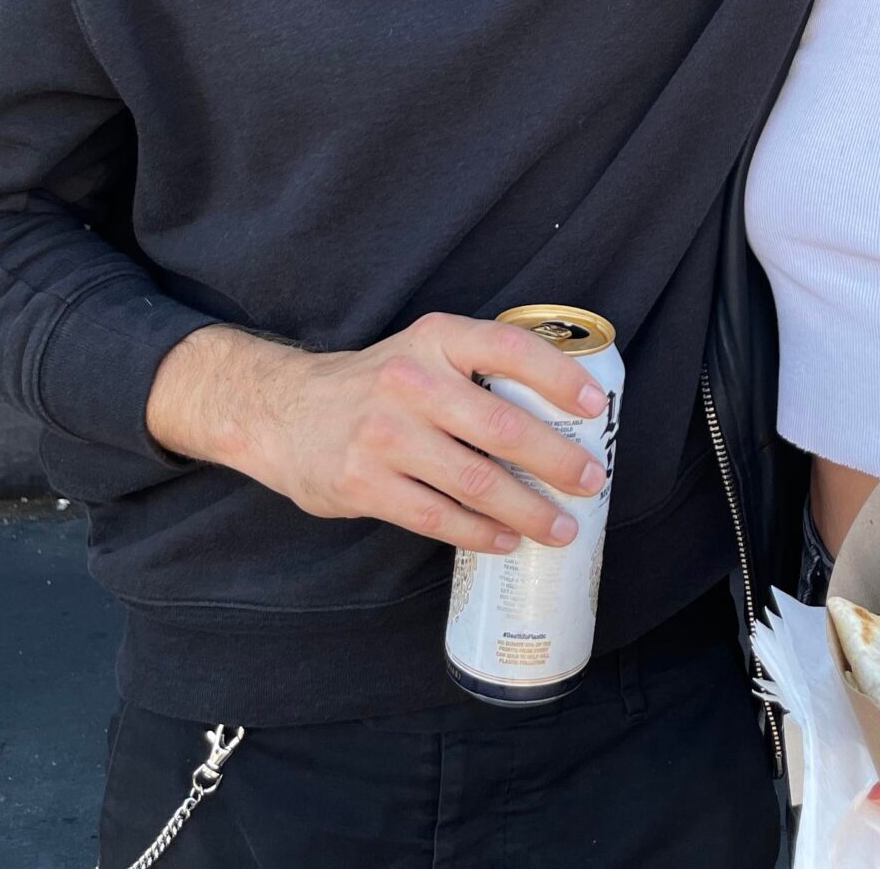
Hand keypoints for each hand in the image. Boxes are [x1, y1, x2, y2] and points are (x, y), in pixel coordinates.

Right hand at [146, 316, 607, 552]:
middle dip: (557, 461)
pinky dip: (480, 533)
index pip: (510, 349)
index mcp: (435, 339)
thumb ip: (478, 372)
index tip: (595, 408)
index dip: (559, 378)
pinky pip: (438, 517)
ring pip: (476, 482)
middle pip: (502, 427)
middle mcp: (410, 381)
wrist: (285, 411)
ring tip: (561, 528)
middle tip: (591, 482)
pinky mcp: (363, 483)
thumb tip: (561, 417)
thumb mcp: (424, 352)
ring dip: (528, 510)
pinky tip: (505, 540)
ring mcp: (383, 435)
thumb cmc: (378, 384)